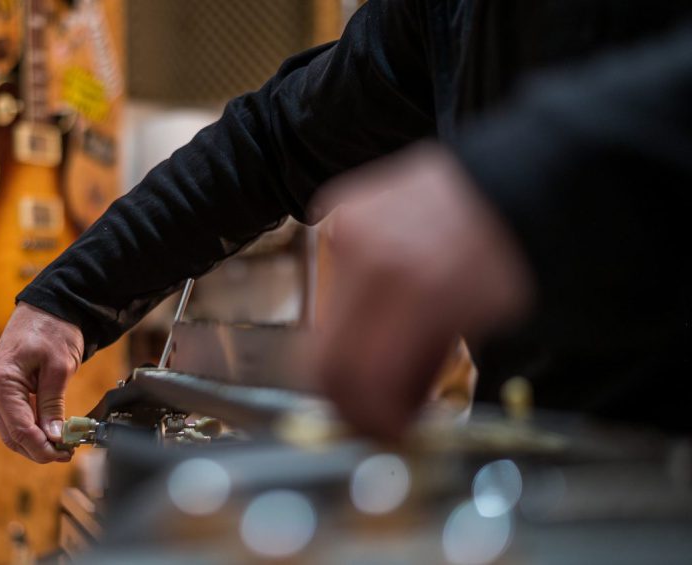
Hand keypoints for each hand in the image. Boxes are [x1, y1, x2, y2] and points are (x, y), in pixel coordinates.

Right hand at [0, 303, 83, 462]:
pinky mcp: (6, 391)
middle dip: (39, 450)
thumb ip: (53, 404)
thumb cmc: (52, 329)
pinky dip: (33, 430)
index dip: (42, 448)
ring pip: (12, 432)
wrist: (48, 305)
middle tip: (67, 453)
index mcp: (1, 383)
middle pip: (12, 436)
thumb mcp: (58, 368)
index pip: (19, 430)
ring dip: (36, 443)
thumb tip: (54, 438)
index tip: (65, 453)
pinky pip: (16, 419)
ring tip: (63, 446)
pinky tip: (53, 433)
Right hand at [309, 143, 531, 438]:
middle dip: (350, 394)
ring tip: (394, 355)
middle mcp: (366, 254)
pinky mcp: (337, 210)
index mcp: (415, 288)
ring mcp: (345, 227)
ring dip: (352, 350)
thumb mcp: (483, 326)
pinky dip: (354, 306)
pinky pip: (330, 279)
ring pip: (322, 322)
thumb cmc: (515, 256)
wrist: (516, 180)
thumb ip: (421, 371)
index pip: (351, 377)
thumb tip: (385, 413)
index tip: (385, 430)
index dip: (365, 416)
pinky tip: (388, 307)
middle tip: (380, 409)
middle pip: (321, 357)